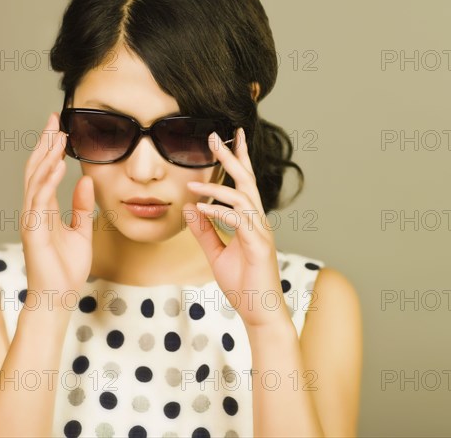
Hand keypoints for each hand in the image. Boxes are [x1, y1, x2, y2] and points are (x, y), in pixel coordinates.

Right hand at [20, 112, 94, 310]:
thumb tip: (85, 179)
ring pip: (35, 180)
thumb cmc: (67, 267)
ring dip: (46, 156)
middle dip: (45, 143)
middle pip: (37, 169)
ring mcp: (31, 219)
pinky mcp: (33, 231)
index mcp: (45, 209)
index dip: (51, 150)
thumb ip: (81, 206)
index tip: (60, 128)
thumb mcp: (81, 230)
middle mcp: (35, 210)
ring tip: (56, 135)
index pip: (46, 172)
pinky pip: (39, 200)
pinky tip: (56, 164)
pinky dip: (47, 181)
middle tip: (53, 119)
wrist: (60, 295)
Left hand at [184, 128, 290, 328]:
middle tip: (215, 136)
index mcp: (250, 221)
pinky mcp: (259, 245)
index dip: (236, 160)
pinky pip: (238, 221)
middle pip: (246, 180)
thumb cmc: (243, 285)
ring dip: (218, 185)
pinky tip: (201, 208)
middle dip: (232, 156)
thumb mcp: (217, 255)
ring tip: (193, 181)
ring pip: (243, 196)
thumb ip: (204, 231)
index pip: (243, 184)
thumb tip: (190, 207)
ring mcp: (261, 232)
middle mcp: (258, 221)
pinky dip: (218, 212)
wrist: (260, 313)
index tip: (226, 139)